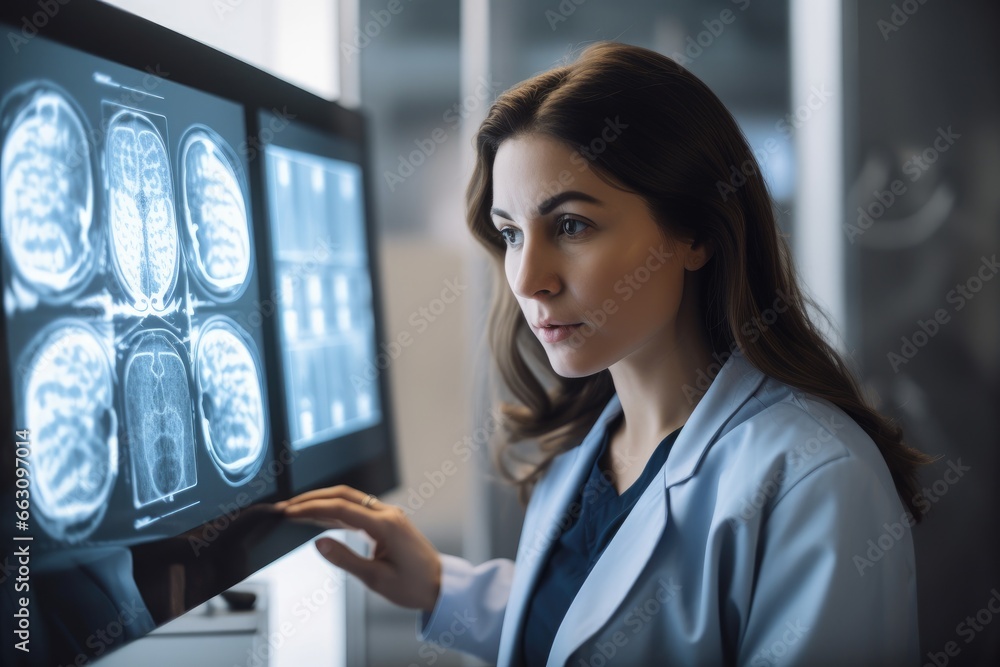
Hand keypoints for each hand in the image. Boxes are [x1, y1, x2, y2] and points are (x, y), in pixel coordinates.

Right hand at [276, 485, 441, 611]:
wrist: (440, 585)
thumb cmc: (412, 586)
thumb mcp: (375, 578)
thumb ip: (345, 559)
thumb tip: (318, 543)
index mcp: (385, 525)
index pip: (340, 508)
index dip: (311, 508)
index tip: (288, 512)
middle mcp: (387, 513)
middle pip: (344, 495)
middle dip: (313, 498)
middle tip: (287, 507)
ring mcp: (389, 515)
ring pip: (350, 499)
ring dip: (324, 502)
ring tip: (297, 510)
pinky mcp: (388, 521)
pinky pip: (359, 509)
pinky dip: (337, 510)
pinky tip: (321, 517)